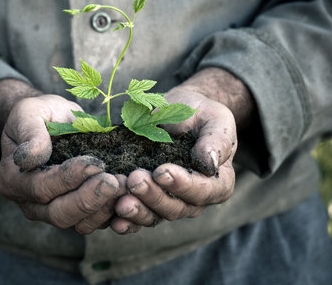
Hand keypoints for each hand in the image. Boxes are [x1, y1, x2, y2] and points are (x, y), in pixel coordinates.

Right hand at [0, 94, 126, 233]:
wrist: (50, 121)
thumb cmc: (38, 115)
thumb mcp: (29, 113)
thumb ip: (30, 133)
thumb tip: (31, 157)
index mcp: (13, 179)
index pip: (40, 188)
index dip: (68, 178)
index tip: (94, 163)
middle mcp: (30, 203)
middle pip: (59, 214)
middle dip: (90, 199)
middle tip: (115, 182)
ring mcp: (53, 211)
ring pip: (79, 224)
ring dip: (105, 208)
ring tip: (126, 186)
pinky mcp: (76, 213)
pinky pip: (94, 222)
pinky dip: (113, 212)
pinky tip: (128, 195)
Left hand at [112, 68, 251, 233]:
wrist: (179, 111)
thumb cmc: (201, 114)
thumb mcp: (215, 120)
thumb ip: (215, 141)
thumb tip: (210, 163)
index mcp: (217, 183)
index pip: (201, 191)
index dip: (182, 185)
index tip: (162, 171)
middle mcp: (194, 200)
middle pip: (175, 207)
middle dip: (153, 196)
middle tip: (136, 180)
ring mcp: (169, 202)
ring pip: (154, 216)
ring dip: (137, 210)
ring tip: (121, 201)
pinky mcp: (147, 201)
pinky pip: (137, 218)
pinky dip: (126, 221)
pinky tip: (113, 220)